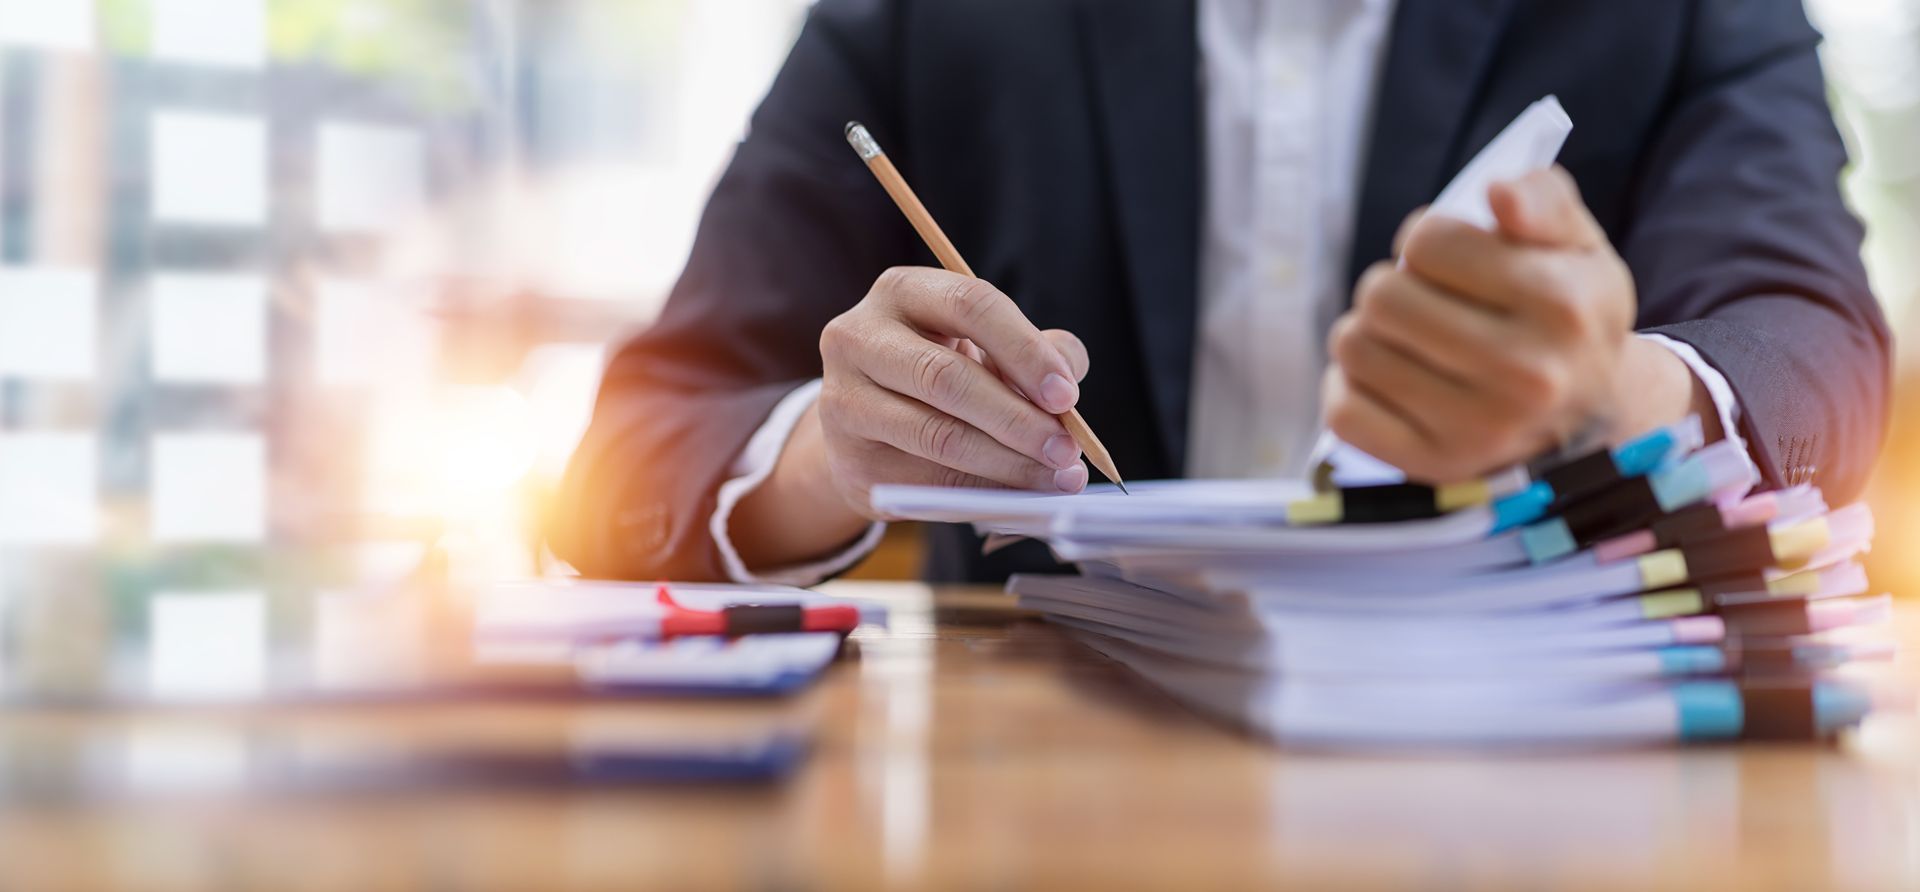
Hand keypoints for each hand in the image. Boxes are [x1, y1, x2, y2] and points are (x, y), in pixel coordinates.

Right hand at [732, 267, 1088, 567]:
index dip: (1024, 351)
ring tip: (1055, 477)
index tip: (1067, 396)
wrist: (869, 424)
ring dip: (1007, 463)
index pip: (970, 306)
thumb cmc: (942, 371)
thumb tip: (1067, 387)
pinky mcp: (848, 458)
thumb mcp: (987, 346)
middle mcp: (858, 336)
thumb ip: (1037, 353)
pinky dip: (982, 492)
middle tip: (1066, 450)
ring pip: (936, 435)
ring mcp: (844, 398)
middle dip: (1017, 418)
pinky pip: (926, 482)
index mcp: (903, 291)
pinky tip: (1018, 495)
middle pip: (945, 377)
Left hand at [1323, 167, 1703, 481]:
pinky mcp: (1434, 465)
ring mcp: (1478, 427)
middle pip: (1382, 296)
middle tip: (1421, 300)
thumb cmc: (1567, 313)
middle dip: (1392, 286)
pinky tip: (1387, 379)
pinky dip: (1348, 388)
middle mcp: (1525, 373)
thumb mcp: (1578, 245)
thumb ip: (1542, 199)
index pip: (1428, 240)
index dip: (1428, 239)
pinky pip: (1343, 412)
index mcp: (1563, 306)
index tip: (1450, 259)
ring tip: (1407, 339)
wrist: (1587, 415)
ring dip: (1367, 334)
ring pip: (1354, 348)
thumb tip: (1496, 192)